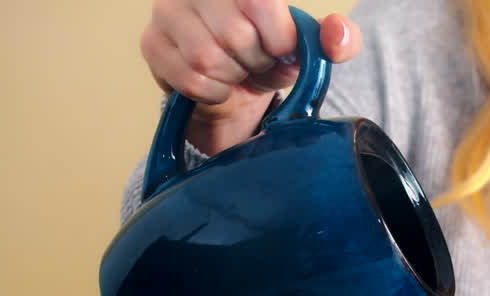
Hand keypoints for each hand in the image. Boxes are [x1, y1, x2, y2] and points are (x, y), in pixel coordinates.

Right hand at [140, 0, 362, 153]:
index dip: (277, 38)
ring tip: (235, 71)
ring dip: (232, 78)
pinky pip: (191, 79)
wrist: (234, 88)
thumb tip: (337, 34)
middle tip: (253, 63)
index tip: (276, 46)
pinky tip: (216, 84)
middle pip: (234, 36)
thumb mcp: (309, 47)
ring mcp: (168, 11)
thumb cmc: (270, 56)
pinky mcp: (152, 43)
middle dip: (254, 62)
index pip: (261, 4)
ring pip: (209, 59)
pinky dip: (213, 92)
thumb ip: (338, 38)